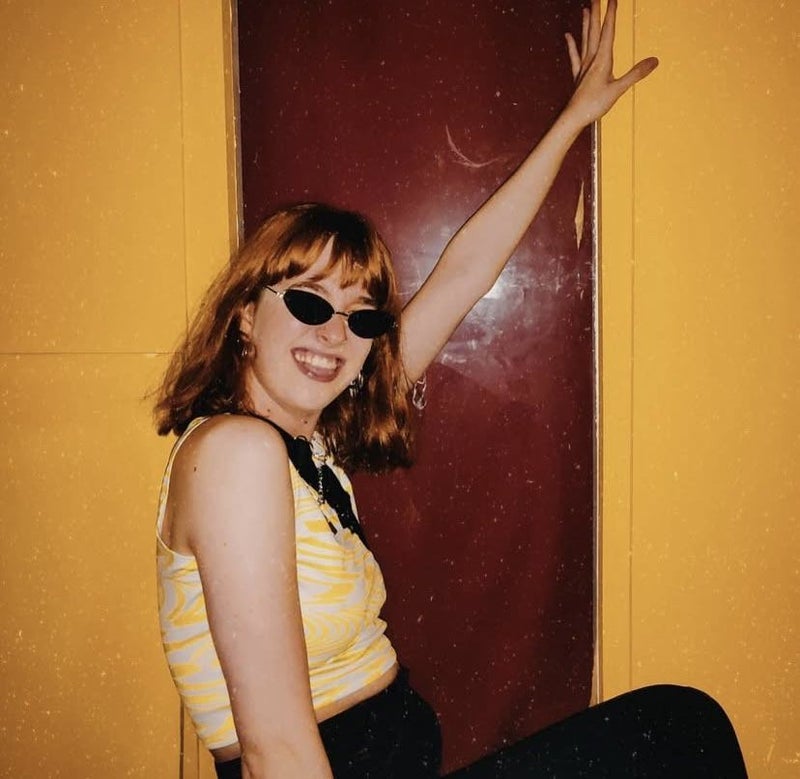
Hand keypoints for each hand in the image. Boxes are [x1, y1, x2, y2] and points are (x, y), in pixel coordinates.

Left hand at [564, 0, 657, 127]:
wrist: (573, 118)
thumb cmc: (594, 106)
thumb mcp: (618, 90)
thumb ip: (636, 74)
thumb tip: (655, 61)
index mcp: (602, 60)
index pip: (608, 31)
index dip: (611, 13)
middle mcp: (591, 59)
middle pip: (594, 30)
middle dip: (596, 11)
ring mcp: (583, 67)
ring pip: (585, 39)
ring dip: (586, 23)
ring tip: (586, 8)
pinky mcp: (578, 75)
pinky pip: (574, 55)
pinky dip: (571, 44)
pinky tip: (568, 36)